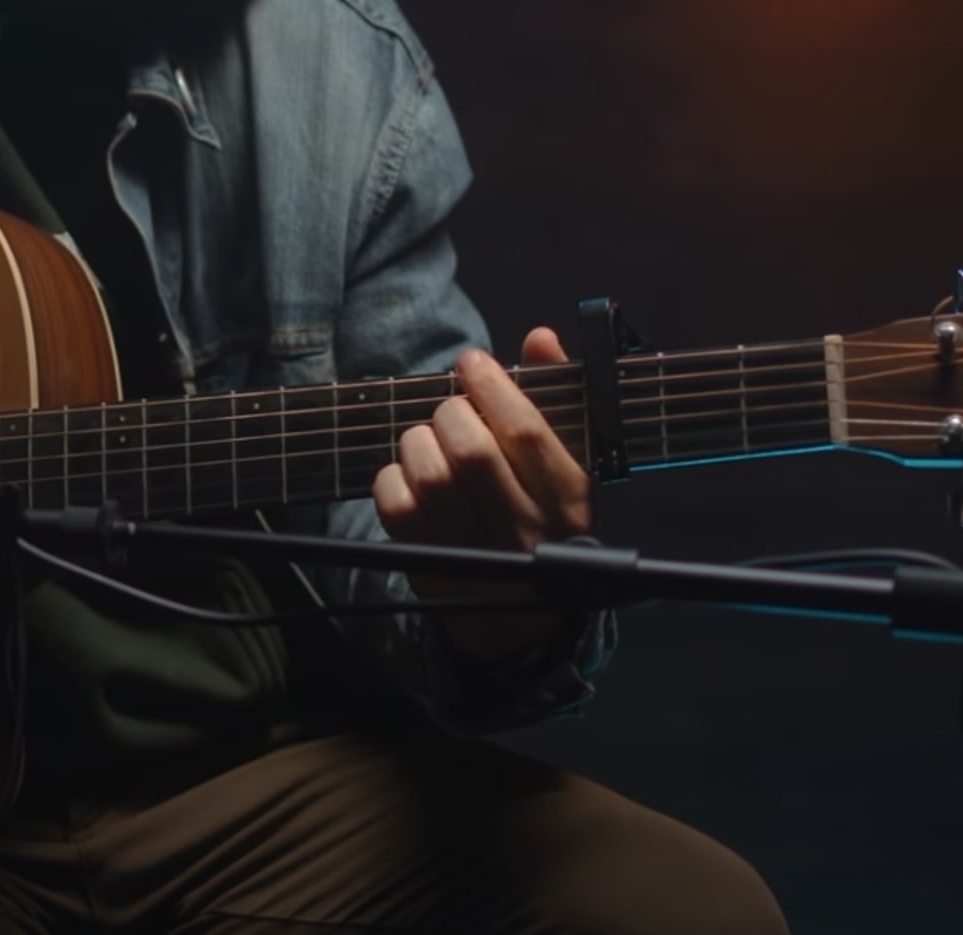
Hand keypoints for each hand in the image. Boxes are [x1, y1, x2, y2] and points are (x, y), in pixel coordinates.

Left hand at [371, 326, 592, 663]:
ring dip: (420, 441)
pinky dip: (394, 476)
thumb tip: (541, 336)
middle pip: (471, 449)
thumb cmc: (544, 523)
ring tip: (431, 441)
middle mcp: (524, 529)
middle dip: (452, 413)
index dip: (492, 385)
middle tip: (452, 411)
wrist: (521, 625)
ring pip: (430, 472)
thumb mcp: (567, 466)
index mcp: (568, 499)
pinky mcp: (429, 567)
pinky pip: (396, 503)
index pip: (525, 430)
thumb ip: (554, 396)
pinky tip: (412, 476)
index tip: (472, 363)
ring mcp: (474, 552)